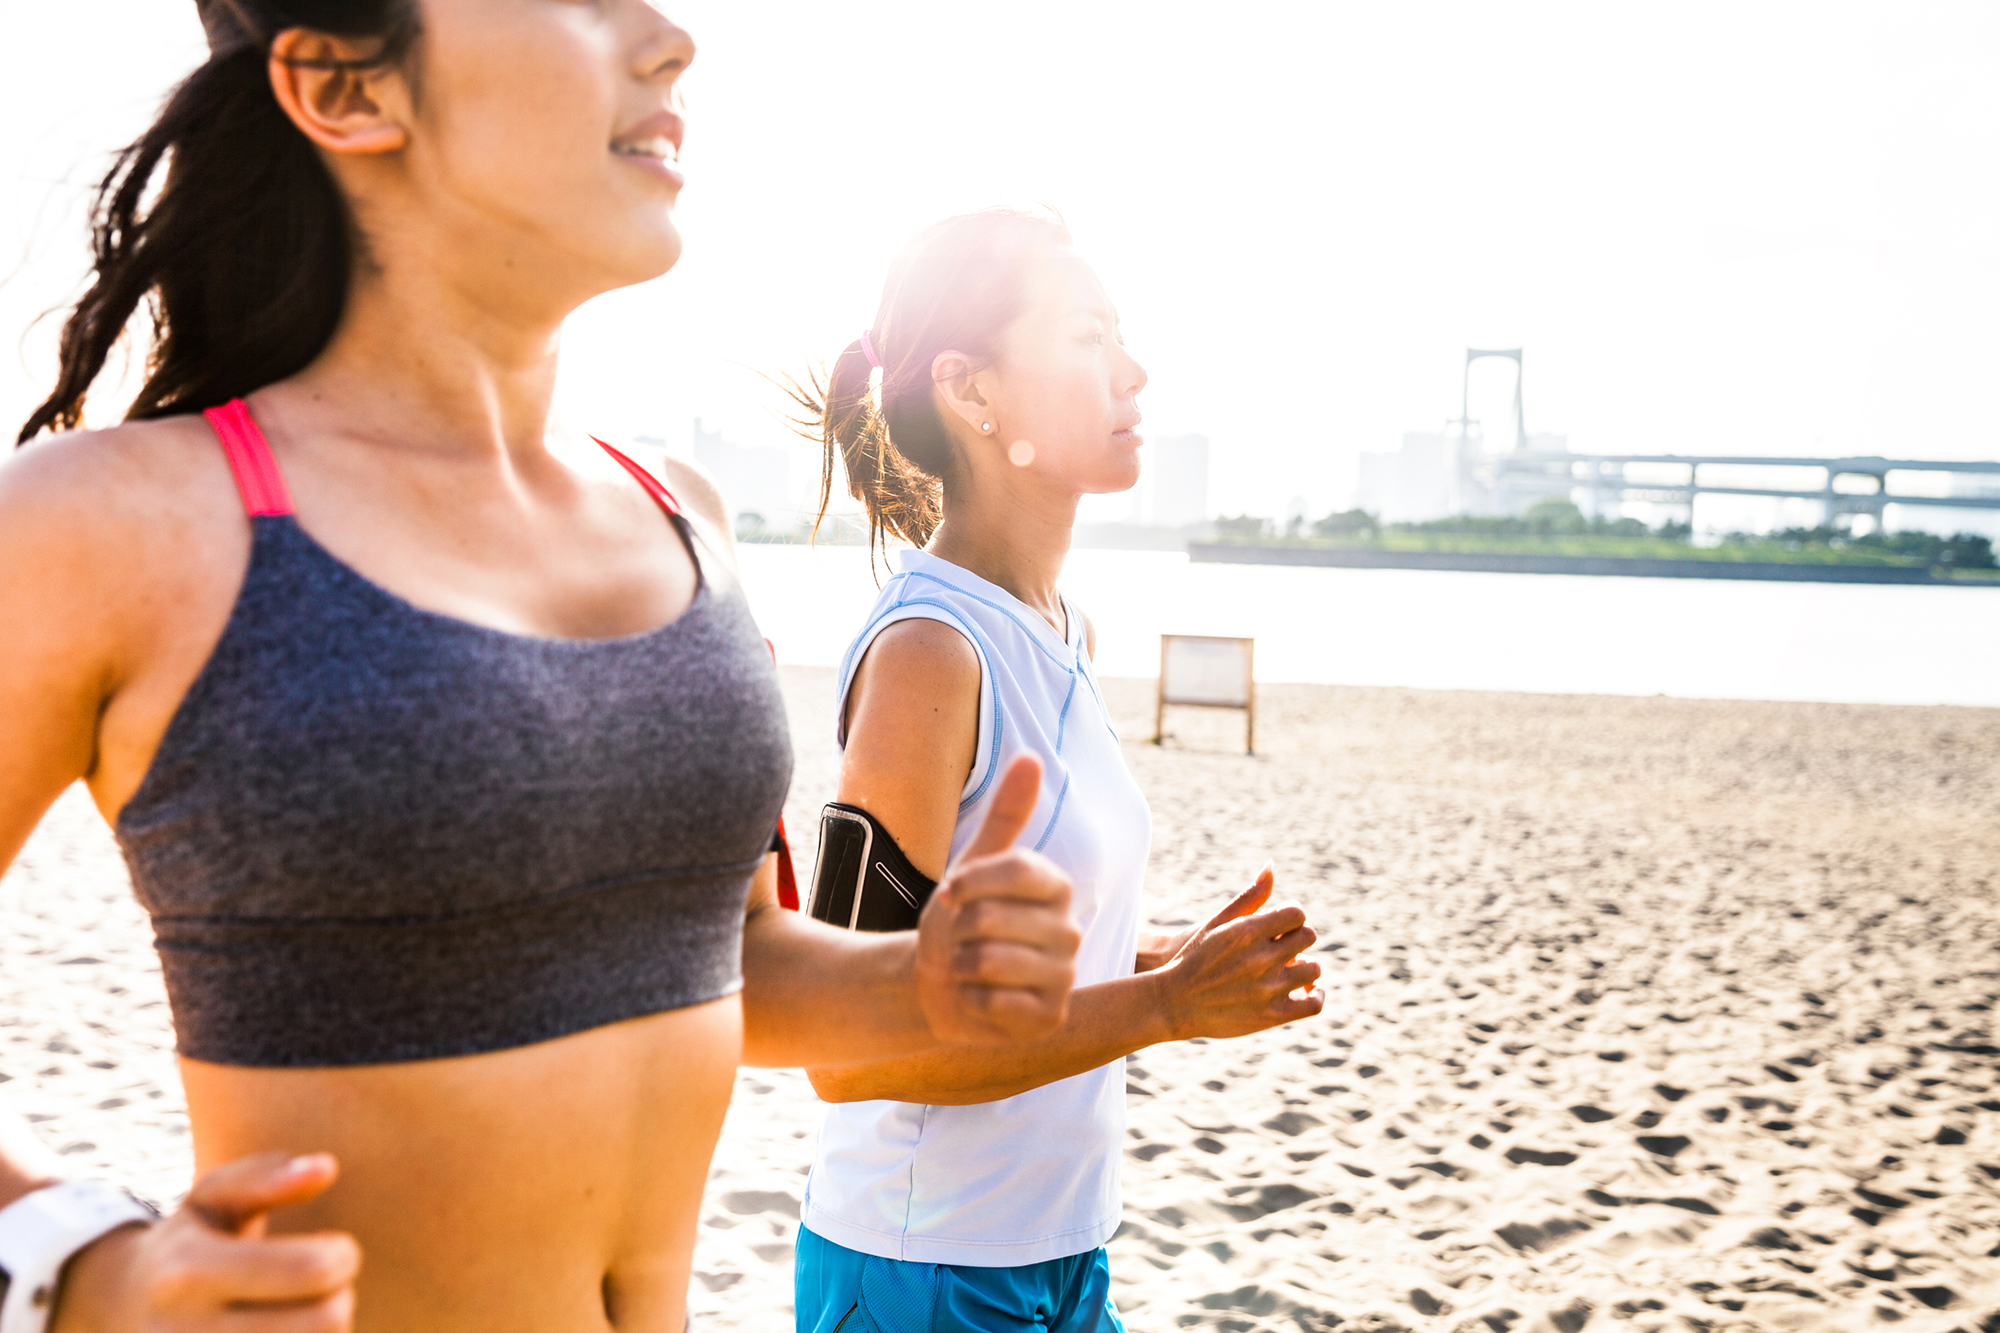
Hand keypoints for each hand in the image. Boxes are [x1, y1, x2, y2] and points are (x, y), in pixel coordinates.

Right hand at [55, 1153, 359, 1332]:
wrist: (119, 1313)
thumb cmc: (187, 1244)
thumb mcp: (212, 1198)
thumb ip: (266, 1177)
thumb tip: (326, 1167)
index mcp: (189, 1272)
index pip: (313, 1270)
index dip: (342, 1256)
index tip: (334, 1250)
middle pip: (326, 1322)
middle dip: (339, 1299)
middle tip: (321, 1289)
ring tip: (300, 1316)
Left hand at [915, 755, 1079, 1044]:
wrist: (938, 983)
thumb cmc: (957, 921)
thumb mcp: (973, 865)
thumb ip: (1006, 817)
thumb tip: (1032, 759)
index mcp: (1056, 887)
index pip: (1016, 869)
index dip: (970, 881)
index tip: (949, 894)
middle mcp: (1069, 930)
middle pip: (993, 917)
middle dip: (958, 930)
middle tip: (961, 940)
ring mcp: (1064, 976)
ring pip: (991, 960)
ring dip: (960, 966)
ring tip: (966, 968)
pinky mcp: (1049, 1018)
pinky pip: (996, 1002)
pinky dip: (969, 1000)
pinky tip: (976, 998)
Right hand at [1154, 865, 1324, 1040]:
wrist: (1174, 1003)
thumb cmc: (1194, 957)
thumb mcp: (1217, 922)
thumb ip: (1249, 896)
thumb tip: (1272, 866)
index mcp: (1247, 931)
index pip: (1296, 913)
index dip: (1292, 917)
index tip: (1283, 925)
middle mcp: (1261, 958)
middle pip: (1308, 937)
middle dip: (1299, 939)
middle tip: (1286, 946)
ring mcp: (1269, 988)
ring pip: (1313, 969)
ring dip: (1306, 967)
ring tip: (1291, 970)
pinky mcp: (1272, 1015)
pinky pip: (1312, 1004)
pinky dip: (1316, 996)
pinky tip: (1309, 992)